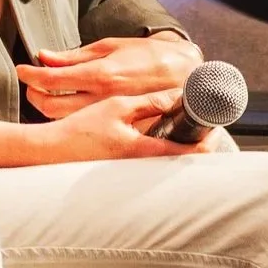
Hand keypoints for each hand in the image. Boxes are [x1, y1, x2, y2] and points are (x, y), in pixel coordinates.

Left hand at [16, 33, 203, 119]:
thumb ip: (75, 56)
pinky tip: (68, 105)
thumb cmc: (146, 55)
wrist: (182, 73)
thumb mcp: (110, 47)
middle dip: (34, 95)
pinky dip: (69, 116)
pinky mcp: (118, 126)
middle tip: (32, 84)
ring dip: (47, 106)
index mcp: (99, 74)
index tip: (22, 70)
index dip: (30, 75)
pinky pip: (83, 125)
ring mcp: (110, 115)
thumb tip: (44, 56)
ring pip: (62, 119)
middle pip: (50, 106)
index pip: (52, 79)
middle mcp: (102, 98)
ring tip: (46, 93)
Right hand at [30, 90, 227, 163]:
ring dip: (180, 142)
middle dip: (196, 141)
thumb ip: (150, 103)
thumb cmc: (81, 130)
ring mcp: (134, 170)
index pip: (188, 152)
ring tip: (186, 124)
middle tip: (204, 123)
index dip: (206, 141)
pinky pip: (153, 159)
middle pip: (182, 158)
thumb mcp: (118, 107)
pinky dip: (162, 146)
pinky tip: (159, 132)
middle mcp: (142, 165)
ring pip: (169, 159)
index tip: (214, 126)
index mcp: (143, 150)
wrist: (53, 149)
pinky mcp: (126, 168)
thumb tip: (176, 97)